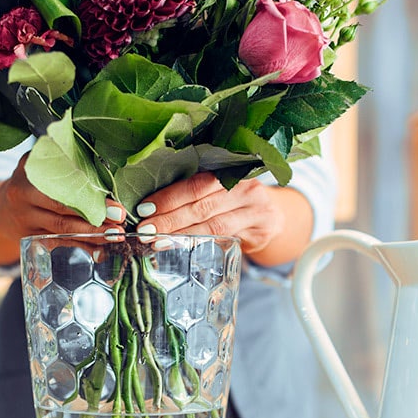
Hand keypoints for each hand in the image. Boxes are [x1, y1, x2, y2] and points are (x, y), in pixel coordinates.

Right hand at [0, 153, 124, 266]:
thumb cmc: (31, 180)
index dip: (88, 196)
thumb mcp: (39, 162)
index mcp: (28, 174)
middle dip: (94, 219)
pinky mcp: (31, 240)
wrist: (1, 209)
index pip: (60, 187)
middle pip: (62, 211)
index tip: (114, 205)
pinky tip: (100, 252)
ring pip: (62, 230)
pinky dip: (81, 248)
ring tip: (115, 236)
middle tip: (119, 223)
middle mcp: (23, 198)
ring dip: (92, 235)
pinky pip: (59, 245)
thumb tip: (105, 159)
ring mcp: (26, 221)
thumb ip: (63, 159)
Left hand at [133, 172, 312, 265]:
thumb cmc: (234, 199)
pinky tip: (180, 247)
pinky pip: (224, 238)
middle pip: (201, 205)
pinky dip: (199, 243)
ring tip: (157, 241)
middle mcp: (245, 187)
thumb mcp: (219, 188)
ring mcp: (255, 210)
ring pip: (212, 224)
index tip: (144, 208)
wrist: (274, 215)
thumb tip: (148, 201)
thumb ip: (193, 190)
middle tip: (144, 230)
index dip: (168, 196)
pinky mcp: (259, 231)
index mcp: (230, 170)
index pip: (195, 184)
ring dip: (181, 234)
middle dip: (169, 218)